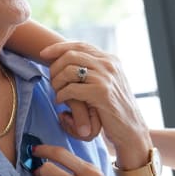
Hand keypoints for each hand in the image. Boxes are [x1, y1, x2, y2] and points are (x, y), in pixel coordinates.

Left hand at [41, 41, 151, 164]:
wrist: (131, 130)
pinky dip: (61, 95)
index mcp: (110, 59)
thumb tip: (67, 59)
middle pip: (70, 55)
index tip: (43, 54)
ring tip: (56, 92)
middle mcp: (109, 64)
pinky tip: (61, 102)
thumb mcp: (107, 83)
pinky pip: (71, 89)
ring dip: (57, 82)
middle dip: (55, 67)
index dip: (59, 47)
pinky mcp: (101, 92)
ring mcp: (106, 77)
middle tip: (52, 81)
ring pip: (68, 71)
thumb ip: (93, 69)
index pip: (80, 45)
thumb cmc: (114, 109)